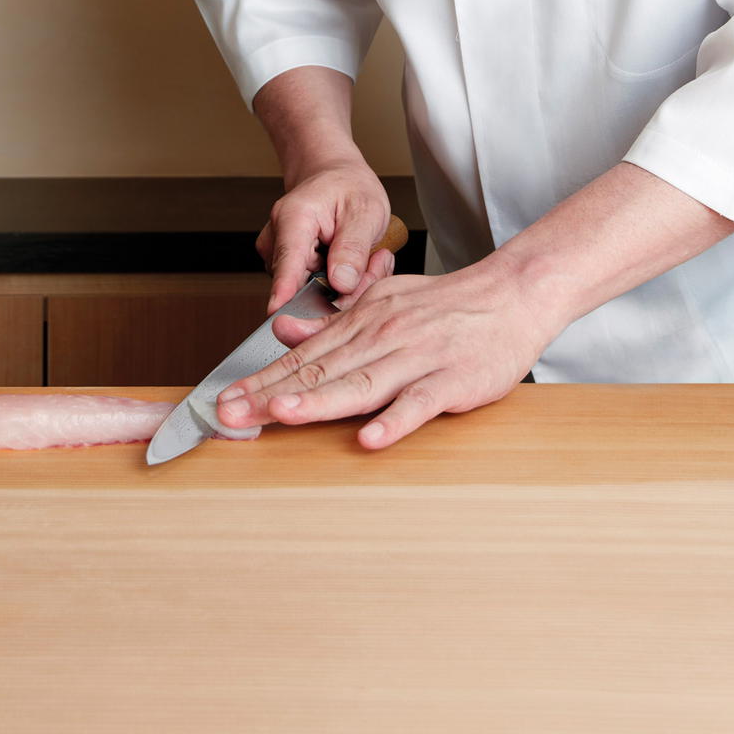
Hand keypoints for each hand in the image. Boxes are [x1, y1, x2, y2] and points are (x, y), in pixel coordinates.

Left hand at [216, 255, 552, 448]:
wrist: (510, 294)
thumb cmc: (445, 306)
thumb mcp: (381, 301)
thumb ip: (331, 320)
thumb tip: (282, 328)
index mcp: (362, 321)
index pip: (303, 356)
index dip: (261, 379)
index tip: (223, 400)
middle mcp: (382, 337)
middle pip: (320, 371)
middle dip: (271, 393)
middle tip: (229, 414)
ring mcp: (416, 359)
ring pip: (361, 383)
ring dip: (320, 401)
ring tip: (281, 416)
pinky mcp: (451, 381)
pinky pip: (419, 403)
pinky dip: (394, 421)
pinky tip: (369, 439)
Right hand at [255, 162, 395, 311]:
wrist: (334, 177)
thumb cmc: (348, 187)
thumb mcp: (365, 209)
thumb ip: (353, 247)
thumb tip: (341, 284)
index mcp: (294, 217)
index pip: (288, 261)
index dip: (284, 290)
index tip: (277, 312)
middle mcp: (278, 238)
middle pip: (306, 287)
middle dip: (346, 288)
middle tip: (376, 261)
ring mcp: (279, 256)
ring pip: (313, 293)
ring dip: (346, 286)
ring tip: (365, 257)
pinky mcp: (286, 269)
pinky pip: (314, 292)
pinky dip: (339, 284)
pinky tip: (352, 264)